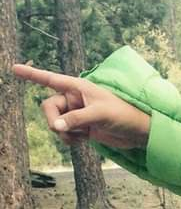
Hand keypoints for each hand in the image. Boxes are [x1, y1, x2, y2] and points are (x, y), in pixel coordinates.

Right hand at [12, 63, 150, 149]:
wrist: (138, 133)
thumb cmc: (124, 115)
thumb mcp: (100, 115)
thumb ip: (77, 119)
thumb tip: (56, 127)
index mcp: (77, 87)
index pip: (50, 79)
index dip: (31, 75)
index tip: (14, 68)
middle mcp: (74, 99)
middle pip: (48, 107)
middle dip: (53, 120)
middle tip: (64, 130)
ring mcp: (76, 114)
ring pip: (55, 122)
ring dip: (63, 132)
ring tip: (81, 136)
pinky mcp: (81, 128)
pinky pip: (64, 133)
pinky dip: (69, 139)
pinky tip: (83, 141)